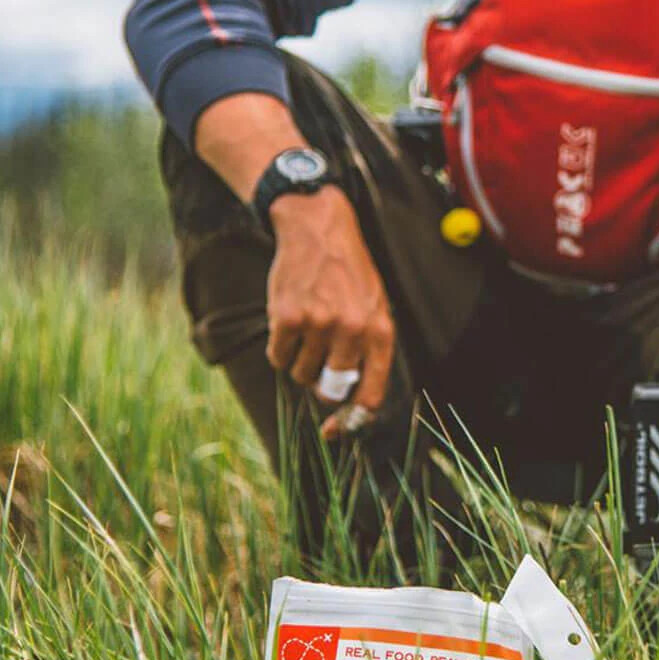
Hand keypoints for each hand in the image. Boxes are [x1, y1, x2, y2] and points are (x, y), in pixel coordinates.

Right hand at [265, 186, 395, 439]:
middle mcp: (353, 331)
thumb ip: (368, 348)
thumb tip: (348, 398)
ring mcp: (320, 325)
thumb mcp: (375, 304)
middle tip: (317, 354)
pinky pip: (277, 357)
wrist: (318, 228)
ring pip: (301, 373)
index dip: (352, 418)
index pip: (370, 392)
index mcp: (380, 331)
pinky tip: (289, 320)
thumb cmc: (348, 271)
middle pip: (329, 387)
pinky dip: (279, 347)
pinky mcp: (287, 318)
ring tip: (307, 326)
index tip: (336, 430)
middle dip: (320, 379)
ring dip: (299, 359)